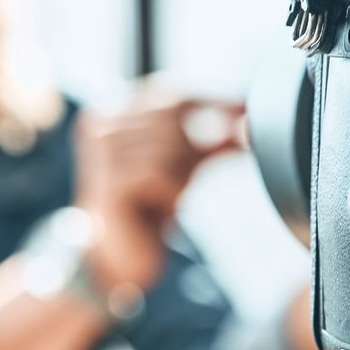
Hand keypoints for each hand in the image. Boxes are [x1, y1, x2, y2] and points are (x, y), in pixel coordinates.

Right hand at [74, 87, 243, 291]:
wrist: (122, 255)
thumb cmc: (150, 204)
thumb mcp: (185, 164)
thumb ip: (214, 139)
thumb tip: (250, 117)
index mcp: (113, 111)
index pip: (170, 94)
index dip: (210, 101)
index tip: (245, 106)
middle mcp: (100, 124)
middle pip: (172, 117)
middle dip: (193, 146)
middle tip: (187, 178)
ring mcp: (100, 152)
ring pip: (170, 146)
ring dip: (180, 175)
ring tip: (166, 197)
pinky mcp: (107, 181)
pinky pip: (159, 173)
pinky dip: (171, 191)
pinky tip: (162, 207)